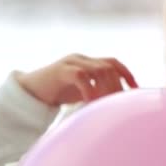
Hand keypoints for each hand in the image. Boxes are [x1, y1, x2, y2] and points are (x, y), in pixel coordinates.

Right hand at [16, 54, 137, 105]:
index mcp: (88, 62)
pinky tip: (92, 102)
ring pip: (98, 69)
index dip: (127, 73)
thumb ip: (96, 93)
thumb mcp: (81, 92)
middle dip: (118, 84)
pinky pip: (80, 76)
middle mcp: (82, 59)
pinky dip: (90, 89)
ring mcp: (71, 62)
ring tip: (109, 104)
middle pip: (109, 66)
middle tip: (121, 103)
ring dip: (106, 87)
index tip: (136, 89)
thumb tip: (116, 106)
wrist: (28, 92)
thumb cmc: (57, 93)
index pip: (113, 62)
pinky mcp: (60, 70)